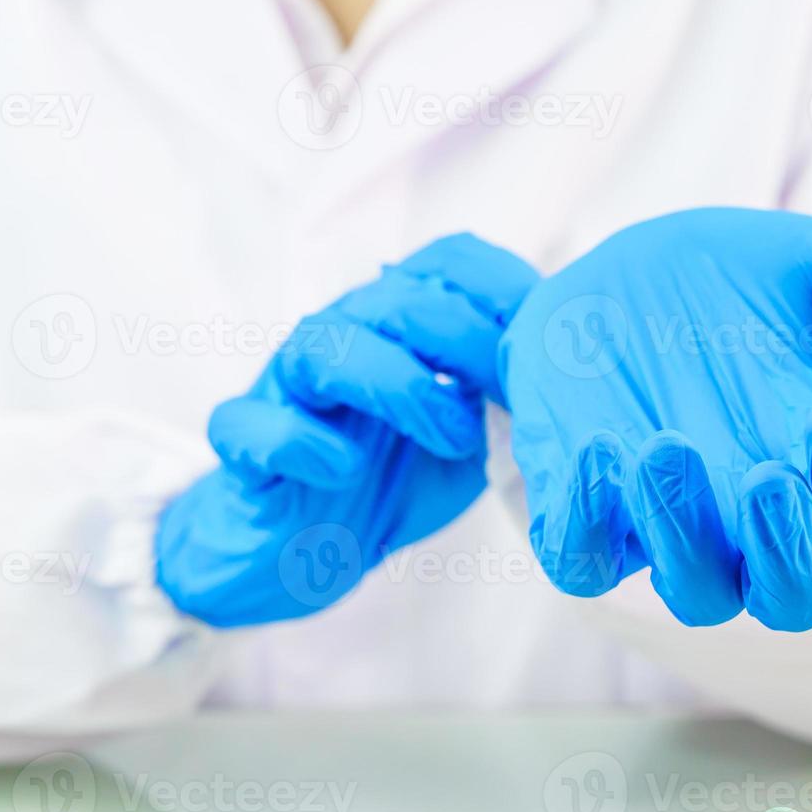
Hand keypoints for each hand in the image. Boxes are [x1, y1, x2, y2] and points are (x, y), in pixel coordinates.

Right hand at [157, 234, 538, 626]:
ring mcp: (285, 388)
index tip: (548, 344)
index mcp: (399, 323)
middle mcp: (340, 336)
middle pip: (396, 298)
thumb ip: (505, 404)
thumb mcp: (470, 440)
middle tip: (509, 399)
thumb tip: (567, 384)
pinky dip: (301, 442)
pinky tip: (344, 469)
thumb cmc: (392, 479)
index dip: (504, 289)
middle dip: (465, 341)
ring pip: (325, 347)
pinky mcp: (244, 444)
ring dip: (398, 385)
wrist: (303, 550)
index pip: (448, 262)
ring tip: (452, 439)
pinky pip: (252, 425)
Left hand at [497, 207, 811, 630]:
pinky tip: (597, 447)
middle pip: (792, 597)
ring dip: (685, 535)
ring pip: (695, 592)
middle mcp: (747, 515)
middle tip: (771, 480)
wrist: (613, 281)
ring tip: (666, 447)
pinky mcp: (582, 509)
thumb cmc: (732, 282)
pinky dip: (589, 523)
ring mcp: (664, 522)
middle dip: (788, 553)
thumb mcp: (805, 261)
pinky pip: (585, 560)